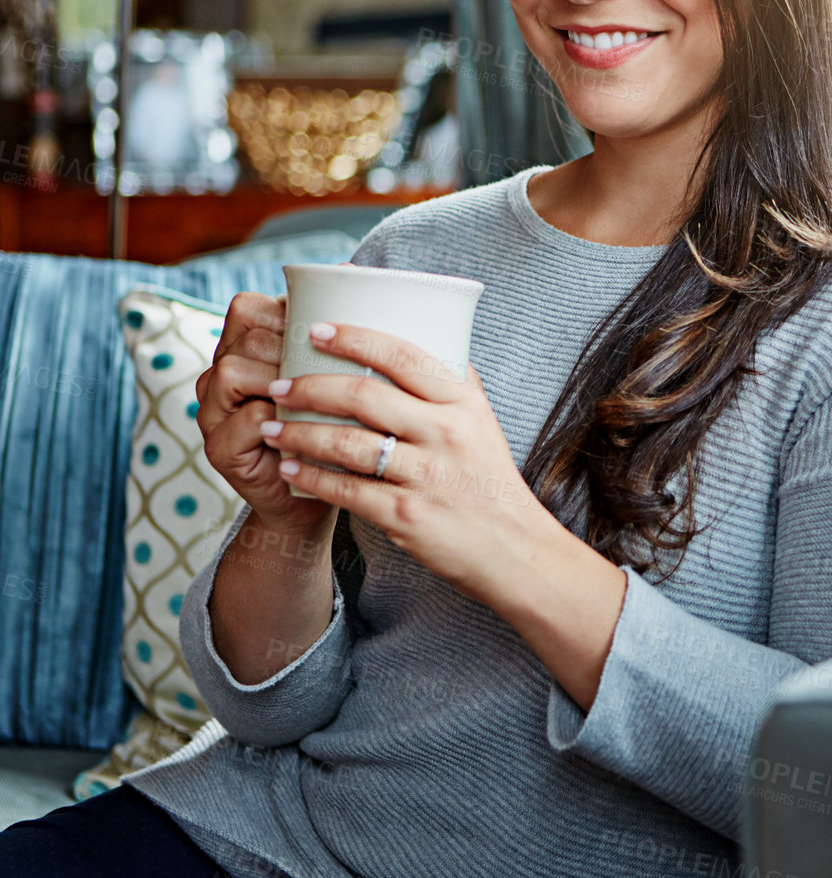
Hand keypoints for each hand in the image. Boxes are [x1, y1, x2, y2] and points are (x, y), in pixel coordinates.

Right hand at [196, 291, 337, 541]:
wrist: (321, 494)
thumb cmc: (334, 426)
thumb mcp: (338, 375)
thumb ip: (336, 331)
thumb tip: (355, 270)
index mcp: (243, 349)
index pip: (249, 308)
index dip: (287, 313)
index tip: (330, 333)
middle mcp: (218, 375)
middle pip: (245, 338)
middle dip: (291, 348)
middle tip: (336, 370)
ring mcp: (212, 413)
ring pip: (233, 372)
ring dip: (283, 381)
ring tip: (322, 397)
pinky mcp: (219, 451)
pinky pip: (241, 422)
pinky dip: (276, 422)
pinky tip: (308, 428)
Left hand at [257, 322, 553, 606]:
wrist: (515, 549)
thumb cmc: (491, 482)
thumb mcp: (484, 425)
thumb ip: (456, 386)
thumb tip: (431, 339)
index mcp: (463, 404)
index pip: (402, 355)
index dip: (354, 338)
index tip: (315, 329)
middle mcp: (446, 434)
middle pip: (364, 395)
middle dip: (309, 387)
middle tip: (278, 384)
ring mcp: (426, 476)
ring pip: (347, 443)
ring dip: (299, 433)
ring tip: (270, 427)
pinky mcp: (407, 516)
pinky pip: (346, 491)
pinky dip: (311, 478)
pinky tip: (290, 470)